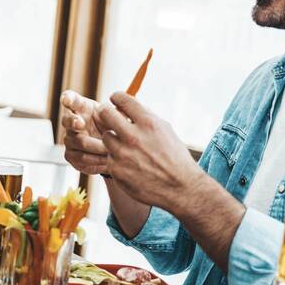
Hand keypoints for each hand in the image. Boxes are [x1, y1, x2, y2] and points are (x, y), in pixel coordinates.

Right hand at [60, 90, 111, 174]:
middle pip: (67, 120)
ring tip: (111, 150)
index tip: (67, 99)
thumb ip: (118, 113)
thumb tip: (123, 111)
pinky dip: (96, 160)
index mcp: (82, 108)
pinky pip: (81, 158)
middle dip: (73, 121)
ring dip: (96, 147)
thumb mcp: (119, 118)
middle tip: (81, 123)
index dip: (67, 98)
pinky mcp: (70, 155)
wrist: (113, 150)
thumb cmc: (113, 128)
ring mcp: (69, 139)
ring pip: (79, 142)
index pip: (71, 99)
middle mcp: (71, 122)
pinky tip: (107, 160)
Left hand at [95, 92, 205, 211]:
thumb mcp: (165, 130)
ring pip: (105, 137)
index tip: (114, 99)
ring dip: (112, 139)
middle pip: (105, 113)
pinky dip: (116, 158)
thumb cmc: (174, 157)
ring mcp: (123, 154)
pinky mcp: (116, 170)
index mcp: (148, 123)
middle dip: (105, 112)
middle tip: (107, 115)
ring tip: (125, 145)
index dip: (116, 97)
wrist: (179, 188)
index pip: (122, 99)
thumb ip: (145, 116)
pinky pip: (109, 157)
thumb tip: (127, 103)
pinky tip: (129, 163)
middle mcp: (134, 136)